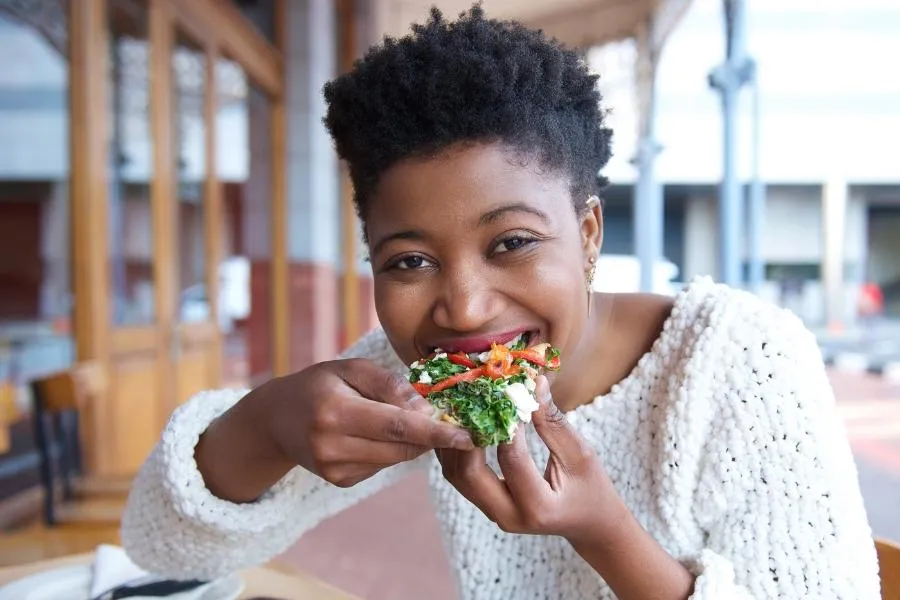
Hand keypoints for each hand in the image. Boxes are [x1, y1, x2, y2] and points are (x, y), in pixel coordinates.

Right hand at [196, 358, 473, 501]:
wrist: (275, 420)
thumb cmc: (319, 384)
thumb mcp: (350, 369)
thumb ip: (389, 385)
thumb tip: (425, 409)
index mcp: (334, 411)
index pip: (397, 426)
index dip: (436, 432)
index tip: (467, 435)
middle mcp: (332, 445)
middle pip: (401, 447)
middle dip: (430, 435)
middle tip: (448, 417)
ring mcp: (335, 469)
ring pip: (395, 459)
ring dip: (413, 442)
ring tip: (404, 418)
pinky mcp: (340, 481)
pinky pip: (382, 465)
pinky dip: (391, 449)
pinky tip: (375, 433)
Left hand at [436, 376, 622, 541]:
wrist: (590, 525)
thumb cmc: (591, 488)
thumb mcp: (580, 454)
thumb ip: (553, 422)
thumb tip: (535, 382)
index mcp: (538, 507)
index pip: (511, 458)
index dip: (505, 423)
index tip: (504, 392)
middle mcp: (509, 516)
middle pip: (468, 474)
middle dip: (465, 434)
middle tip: (470, 400)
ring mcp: (494, 514)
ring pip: (457, 476)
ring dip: (454, 441)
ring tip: (461, 408)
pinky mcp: (487, 505)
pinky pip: (461, 477)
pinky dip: (457, 450)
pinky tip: (462, 424)